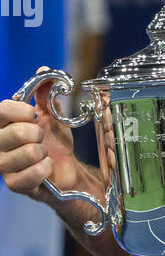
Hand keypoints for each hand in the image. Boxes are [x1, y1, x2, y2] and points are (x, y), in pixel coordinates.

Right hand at [0, 70, 78, 198]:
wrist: (66, 168)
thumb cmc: (54, 140)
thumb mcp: (52, 114)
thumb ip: (45, 93)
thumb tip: (44, 71)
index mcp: (3, 123)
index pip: (1, 110)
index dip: (21, 110)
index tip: (33, 114)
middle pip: (18, 132)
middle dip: (39, 134)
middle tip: (41, 139)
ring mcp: (3, 165)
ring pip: (29, 153)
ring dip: (44, 153)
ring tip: (43, 154)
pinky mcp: (14, 184)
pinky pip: (33, 173)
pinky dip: (46, 169)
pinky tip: (45, 168)